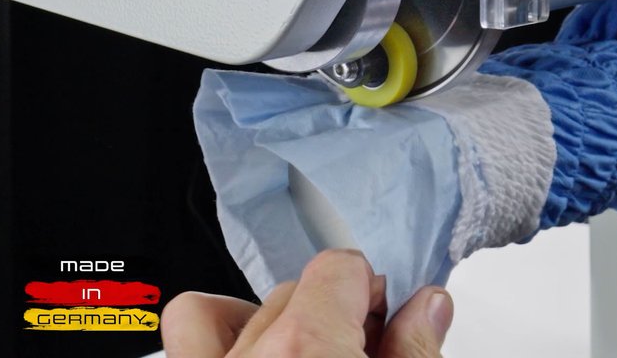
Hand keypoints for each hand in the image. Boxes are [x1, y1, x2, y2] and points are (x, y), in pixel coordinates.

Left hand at [161, 250, 452, 357]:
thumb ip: (416, 351)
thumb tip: (428, 306)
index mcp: (311, 347)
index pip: (341, 267)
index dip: (372, 288)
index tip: (388, 317)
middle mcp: (252, 356)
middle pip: (297, 288)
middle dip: (334, 311)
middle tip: (366, 345)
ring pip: (240, 308)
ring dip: (276, 320)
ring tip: (311, 351)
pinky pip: (189, 331)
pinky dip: (218, 328)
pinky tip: (254, 349)